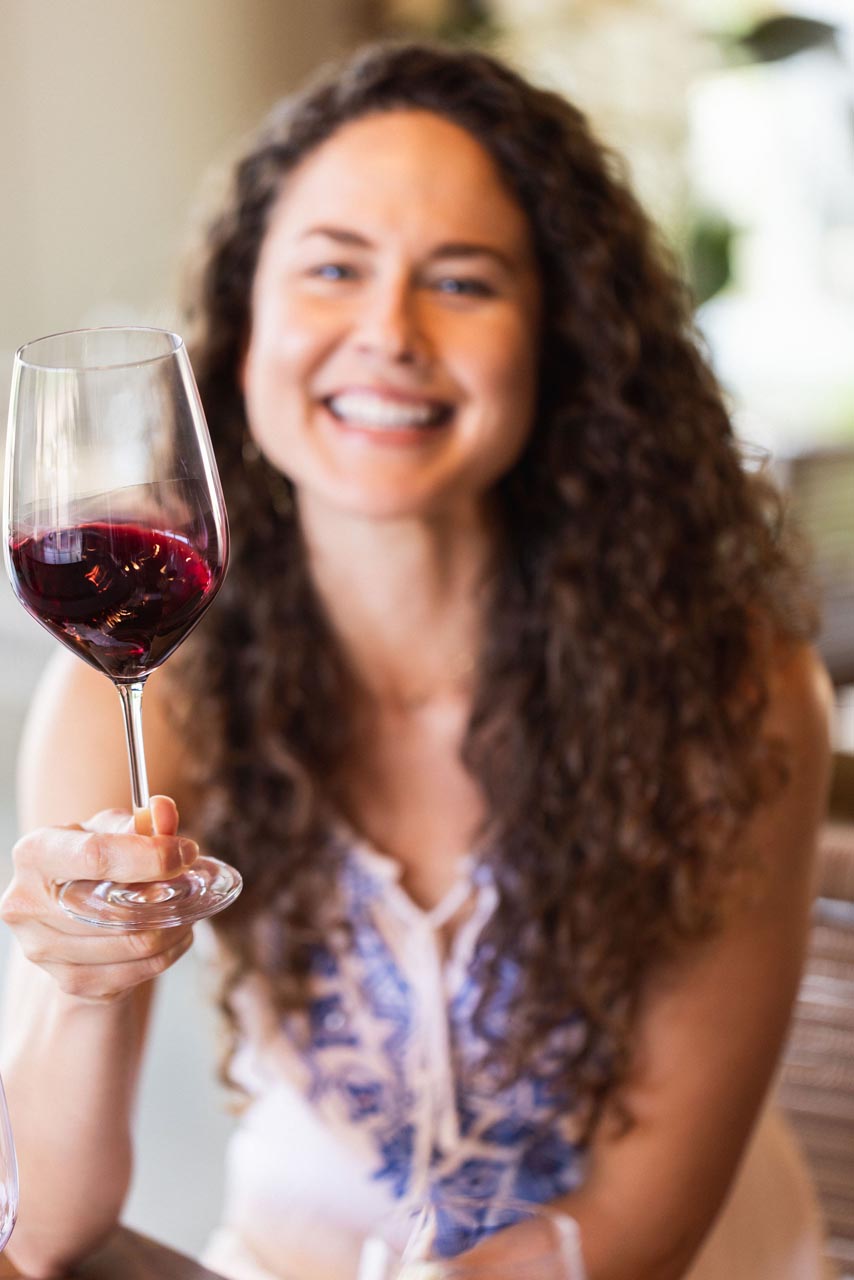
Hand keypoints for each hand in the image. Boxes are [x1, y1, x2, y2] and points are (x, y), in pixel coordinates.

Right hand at [0, 795, 196, 1002]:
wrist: (71, 916)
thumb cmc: (94, 862)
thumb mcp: (113, 831)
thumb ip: (142, 822)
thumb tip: (165, 812)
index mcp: (36, 853)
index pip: (95, 856)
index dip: (149, 856)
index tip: (185, 853)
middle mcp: (28, 904)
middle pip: (116, 909)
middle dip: (168, 897)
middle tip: (192, 885)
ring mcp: (43, 949)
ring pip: (133, 944)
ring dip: (174, 927)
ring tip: (187, 909)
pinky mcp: (69, 982)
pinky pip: (137, 972)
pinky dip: (168, 953)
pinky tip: (174, 934)